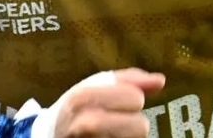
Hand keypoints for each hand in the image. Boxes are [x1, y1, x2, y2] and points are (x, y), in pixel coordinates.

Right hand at [50, 68, 165, 137]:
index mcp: (85, 97)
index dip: (130, 100)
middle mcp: (87, 124)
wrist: (52, 133)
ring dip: (127, 137)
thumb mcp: (95, 84)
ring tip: (110, 132)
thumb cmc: (78, 105)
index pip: (136, 99)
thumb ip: (129, 80)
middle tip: (115, 121)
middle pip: (141, 126)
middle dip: (132, 123)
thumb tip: (160, 81)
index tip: (117, 102)